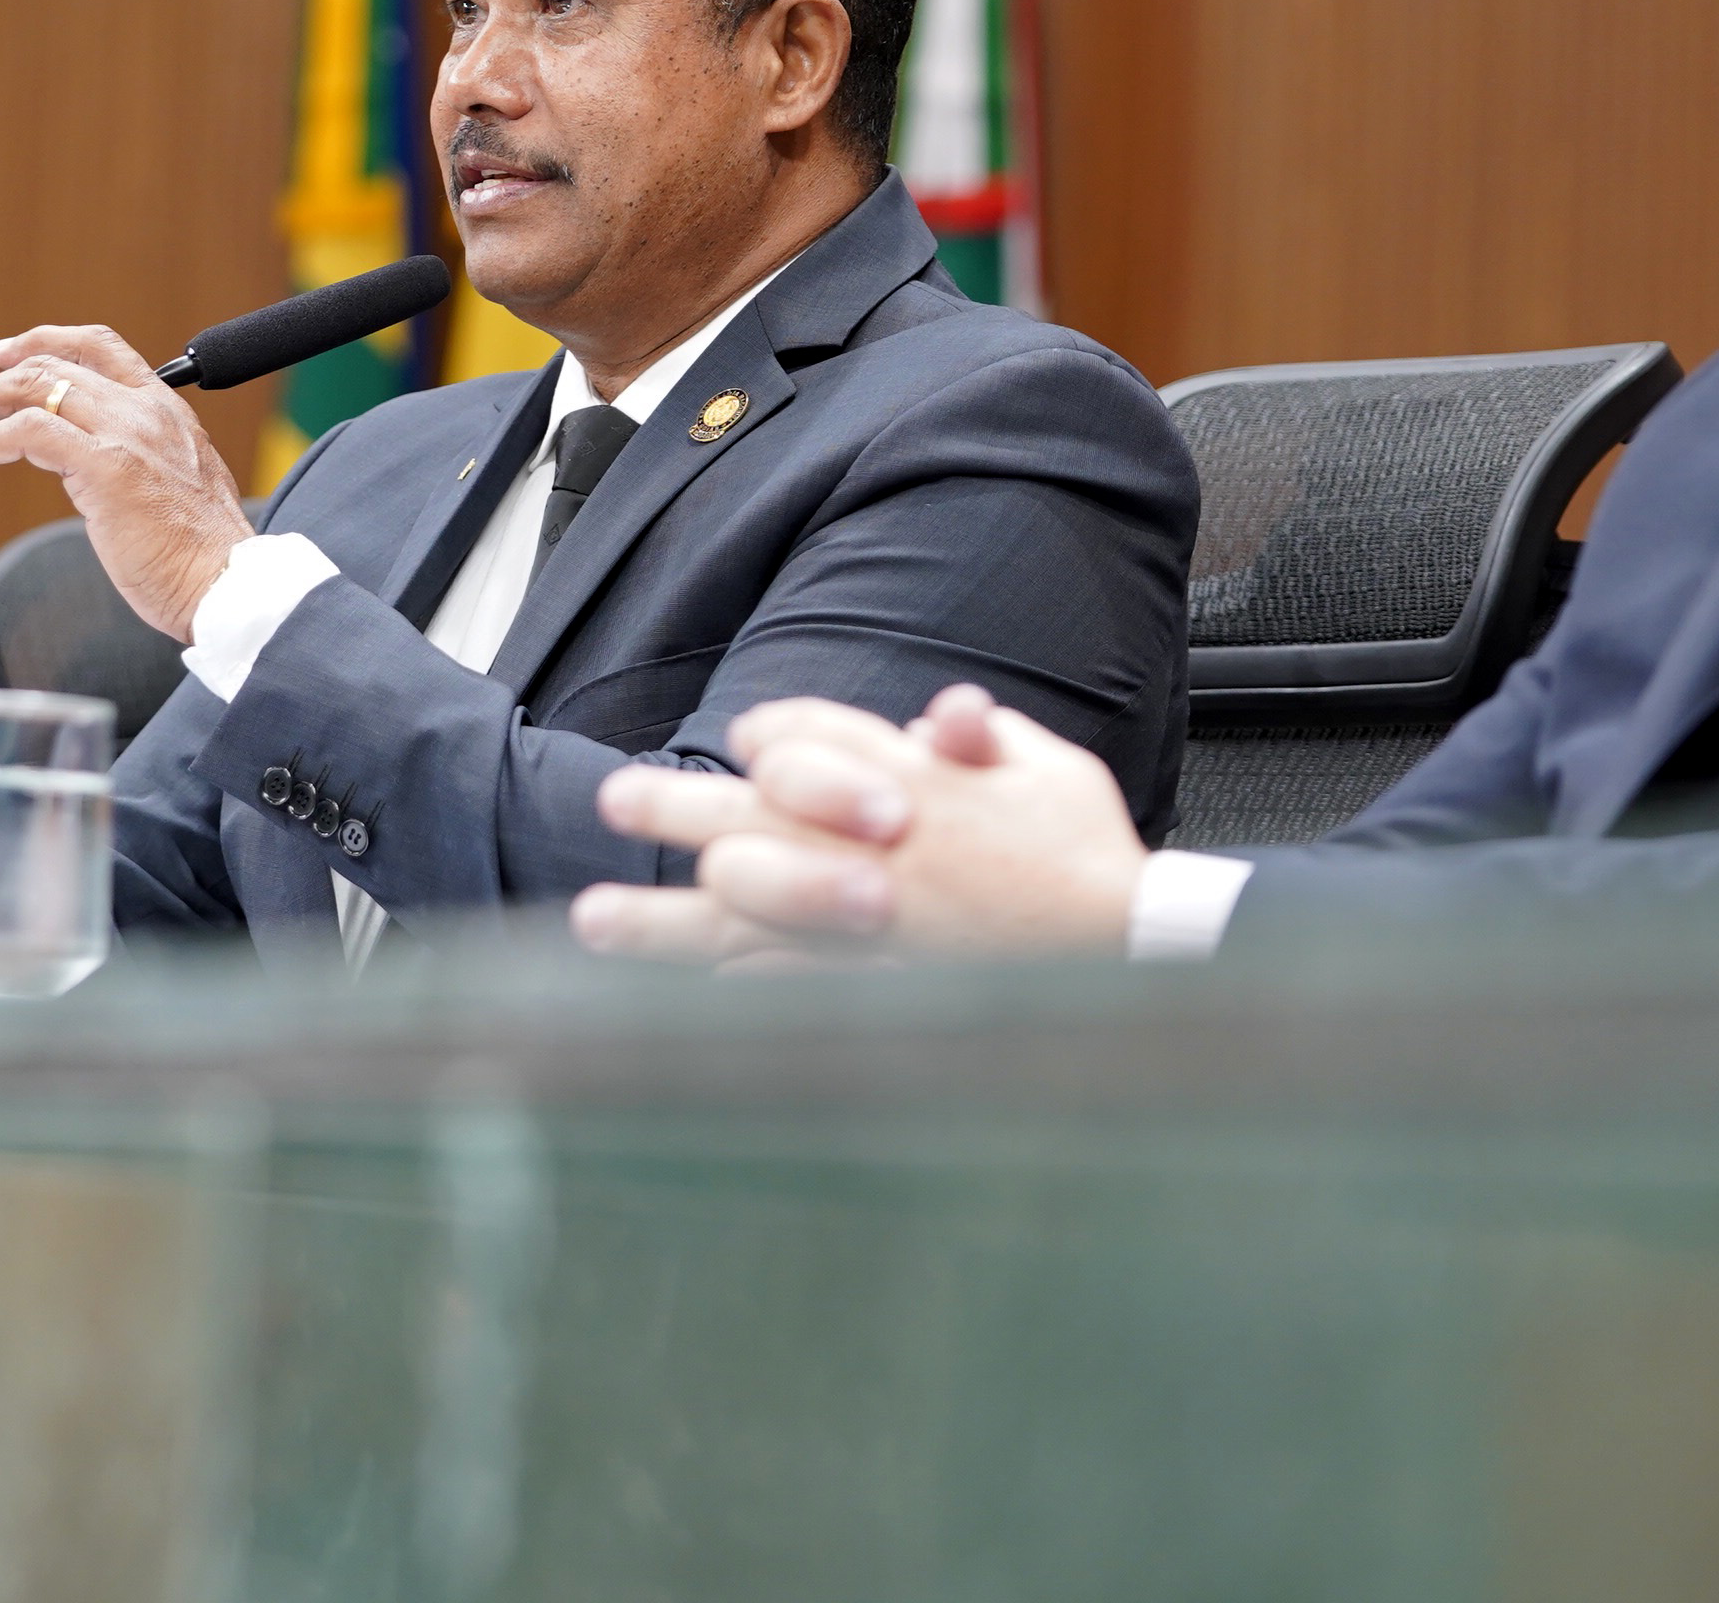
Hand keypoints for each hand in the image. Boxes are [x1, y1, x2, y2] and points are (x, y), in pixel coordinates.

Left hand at [0, 325, 254, 638]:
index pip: (100, 348)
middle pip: (51, 365)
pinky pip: (26, 432)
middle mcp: (145, 410)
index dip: (46, 342)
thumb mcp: (171, 485)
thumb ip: (135, 459)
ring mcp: (125, 432)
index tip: (7, 354)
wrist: (231, 584)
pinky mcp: (104, 465)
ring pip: (30, 388)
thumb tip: (83, 463)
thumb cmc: (200, 555)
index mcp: (166, 410)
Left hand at [571, 685, 1154, 964]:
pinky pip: (772, 992)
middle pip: (744, 820)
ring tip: (589, 920)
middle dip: (672, 812)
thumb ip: (986, 739)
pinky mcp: (866, 994)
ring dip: (658, 920)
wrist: (1129, 955)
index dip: (766, 739)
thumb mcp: (1051, 770)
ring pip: (734, 915)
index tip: (739, 748)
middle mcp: (867, 851)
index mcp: (910, 783)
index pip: (806, 741)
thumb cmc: (1091, 861)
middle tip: (614, 802)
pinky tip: (666, 1001)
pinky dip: (721, 992)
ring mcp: (859, 929)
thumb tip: (940, 718)